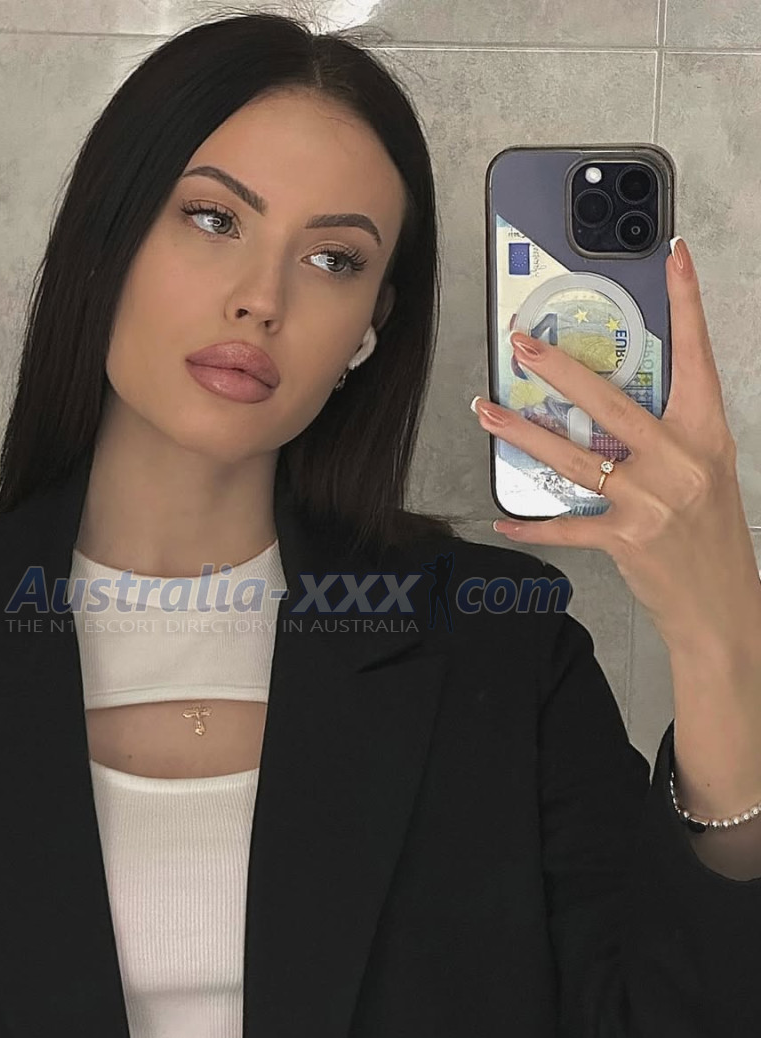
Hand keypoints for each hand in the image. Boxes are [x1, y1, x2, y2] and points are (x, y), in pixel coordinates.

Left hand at [472, 238, 760, 646]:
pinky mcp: (626, 538)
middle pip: (611, 403)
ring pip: (575, 457)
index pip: (697, 357)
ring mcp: (651, 500)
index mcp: (706, 435)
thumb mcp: (705, 472)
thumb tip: (608, 407)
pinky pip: (566, 526)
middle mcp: (680, 461)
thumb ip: (667, 436)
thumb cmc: (711, 535)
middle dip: (560, 370)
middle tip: (523, 345)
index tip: (674, 258)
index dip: (687, 304)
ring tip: (488, 412)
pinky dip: (532, 525)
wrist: (722, 606)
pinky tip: (504, 518)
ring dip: (524, 433)